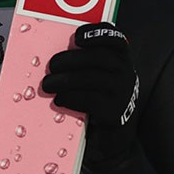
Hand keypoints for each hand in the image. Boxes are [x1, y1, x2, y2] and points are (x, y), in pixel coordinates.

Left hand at [40, 22, 139, 165]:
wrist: (110, 140)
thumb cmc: (96, 101)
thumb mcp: (96, 79)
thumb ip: (84, 64)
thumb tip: (52, 54)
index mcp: (121, 60)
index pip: (114, 39)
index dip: (97, 33)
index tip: (77, 37)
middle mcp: (126, 74)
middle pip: (99, 57)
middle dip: (71, 59)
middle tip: (51, 66)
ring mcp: (123, 94)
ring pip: (92, 78)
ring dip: (65, 80)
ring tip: (47, 84)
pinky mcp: (115, 114)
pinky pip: (90, 100)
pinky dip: (71, 98)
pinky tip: (58, 100)